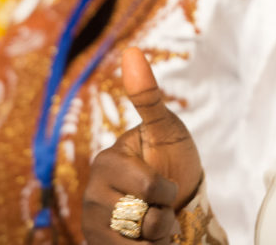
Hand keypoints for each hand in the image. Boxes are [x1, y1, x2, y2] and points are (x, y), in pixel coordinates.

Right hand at [83, 48, 203, 242]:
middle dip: (162, 215)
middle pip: (138, 215)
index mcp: (105, 161)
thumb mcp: (167, 130)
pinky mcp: (97, 244)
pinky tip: (146, 242)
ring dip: (156, 236)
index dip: (167, 189)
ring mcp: (93, 222)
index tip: (166, 182)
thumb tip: (131, 50)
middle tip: (161, 204)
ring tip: (154, 223)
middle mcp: (92, 193)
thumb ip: (148, 97)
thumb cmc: (175, 163)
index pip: (147, 185)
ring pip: (134, 239)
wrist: (183, 208)